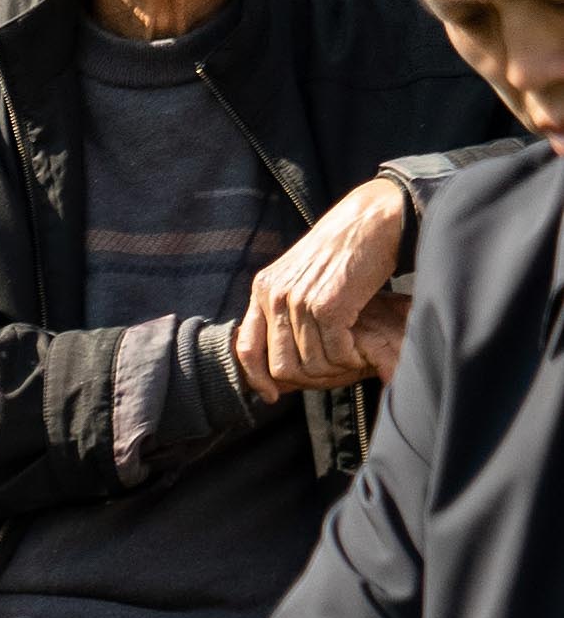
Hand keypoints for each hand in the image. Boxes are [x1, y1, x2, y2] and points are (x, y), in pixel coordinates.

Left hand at [238, 174, 410, 393]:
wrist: (371, 221)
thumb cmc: (342, 252)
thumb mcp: (299, 275)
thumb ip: (284, 307)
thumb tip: (279, 353)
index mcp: (263, 289)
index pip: (246, 347)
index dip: (256, 377)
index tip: (270, 396)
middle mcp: (274, 295)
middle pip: (279, 364)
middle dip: (306, 378)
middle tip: (332, 374)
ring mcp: (300, 301)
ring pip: (309, 362)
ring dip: (333, 369)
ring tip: (351, 358)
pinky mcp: (330, 305)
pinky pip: (336, 352)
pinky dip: (350, 359)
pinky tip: (360, 349)